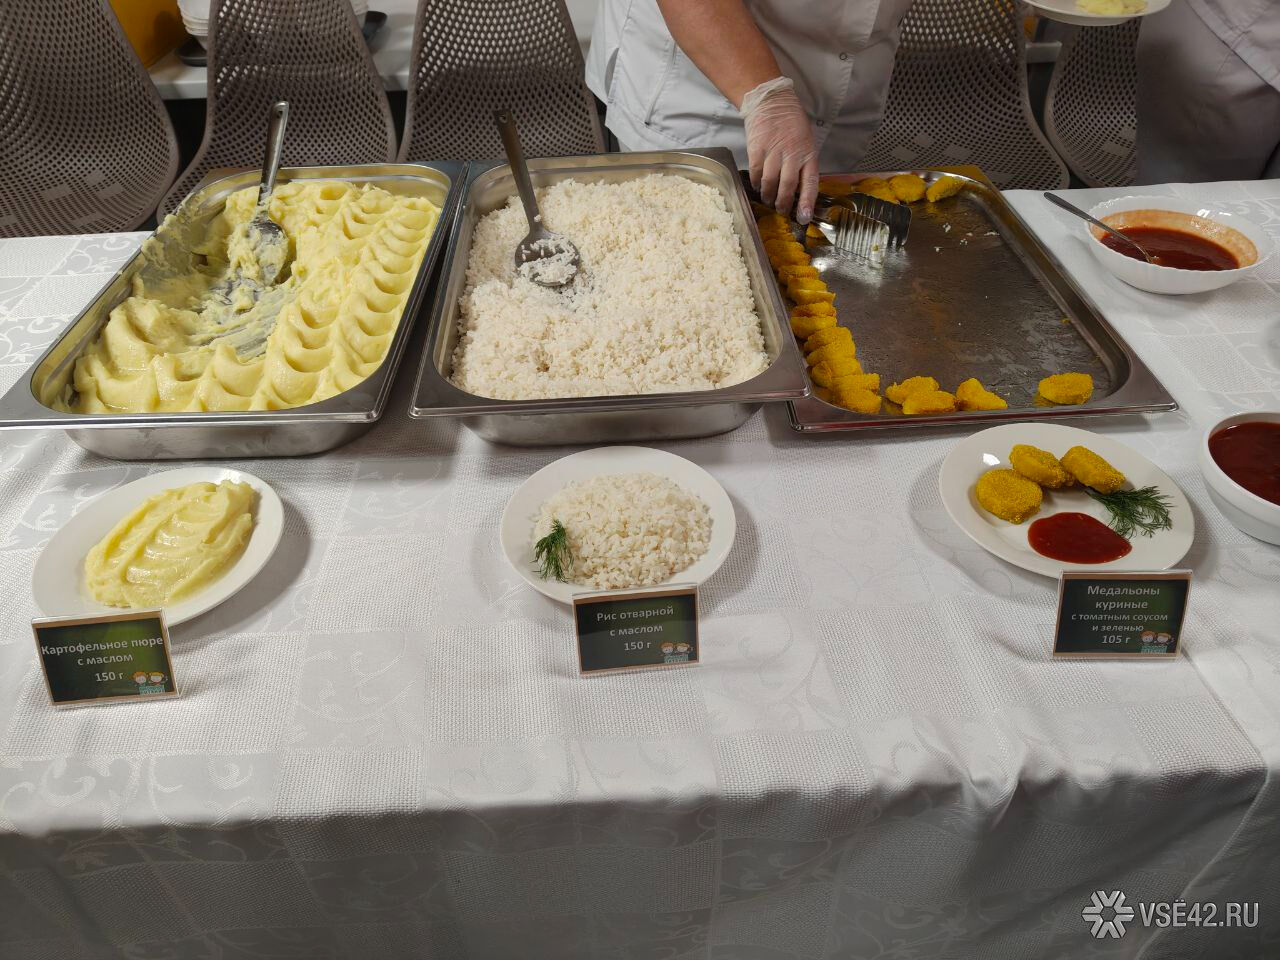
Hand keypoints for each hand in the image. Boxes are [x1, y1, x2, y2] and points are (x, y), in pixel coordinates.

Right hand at [740, 77, 818, 222]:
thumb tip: (800, 189)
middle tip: (781, 210)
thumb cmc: (791, 122)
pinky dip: (757, 183)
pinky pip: (757, 173)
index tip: (803, 218)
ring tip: (768, 200)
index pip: (810, 182)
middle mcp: (792, 153)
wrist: (771, 101)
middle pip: (788, 186)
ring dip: (769, 196)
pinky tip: (759, 186)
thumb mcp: (806, 140)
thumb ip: (804, 162)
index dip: (806, 202)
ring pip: (771, 183)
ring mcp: (774, 151)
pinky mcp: (757, 149)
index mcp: (808, 152)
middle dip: (783, 203)